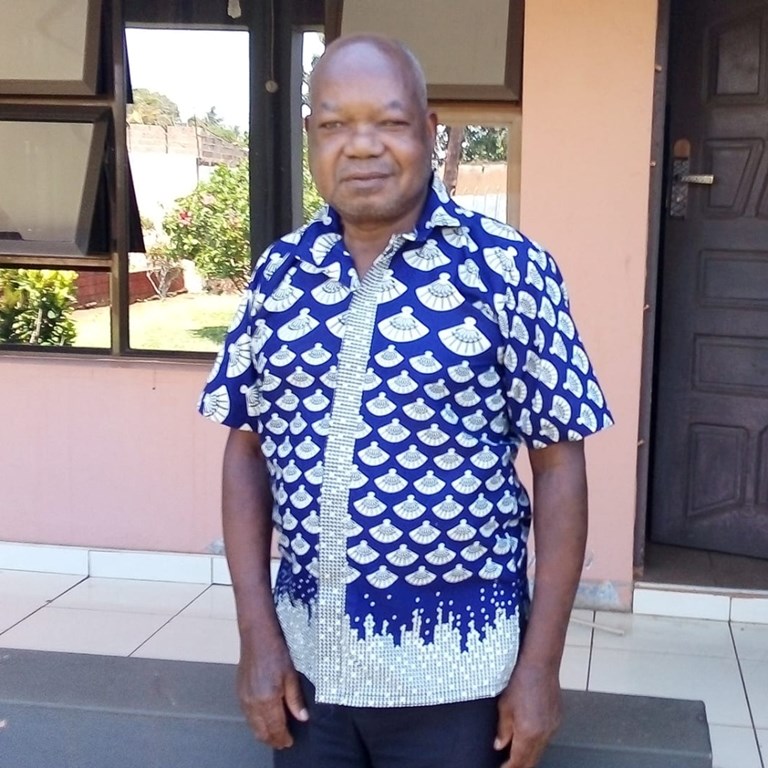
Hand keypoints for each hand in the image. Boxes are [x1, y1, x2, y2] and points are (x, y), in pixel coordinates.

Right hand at [237, 628, 308, 748]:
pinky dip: (255, 722)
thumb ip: (295, 699)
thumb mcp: (291, 675)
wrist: (257, 637)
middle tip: (283, 742)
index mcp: (267, 698)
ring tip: (275, 735)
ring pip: (252, 725)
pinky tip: (264, 720)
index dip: (282, 738)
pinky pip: (247, 715)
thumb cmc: (276, 651)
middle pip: (261, 732)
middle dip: (272, 739)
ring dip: (263, 733)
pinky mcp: (239, 692)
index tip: (290, 742)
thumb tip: (303, 717)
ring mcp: (243, 698)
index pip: (275, 728)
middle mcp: (252, 702)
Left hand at [494, 662, 561, 767]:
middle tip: (509, 765)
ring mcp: (553, 727)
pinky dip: (537, 742)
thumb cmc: (521, 681)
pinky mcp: (557, 720)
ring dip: (529, 754)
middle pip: (532, 760)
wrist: (541, 665)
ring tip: (517, 753)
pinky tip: (529, 737)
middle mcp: (543, 734)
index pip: (519, 761)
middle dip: (520, 765)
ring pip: (540, 750)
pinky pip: (547, 738)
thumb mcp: (504, 706)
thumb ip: (503, 730)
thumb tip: (499, 745)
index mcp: (528, 733)